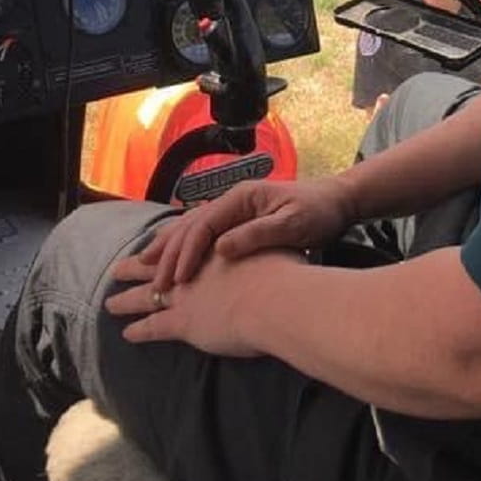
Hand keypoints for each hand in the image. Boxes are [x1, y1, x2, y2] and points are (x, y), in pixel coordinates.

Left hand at [105, 248, 305, 353]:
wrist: (273, 298)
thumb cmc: (281, 271)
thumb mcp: (272, 248)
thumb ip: (262, 246)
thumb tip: (268, 245)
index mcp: (214, 249)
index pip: (184, 245)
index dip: (168, 246)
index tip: (155, 245)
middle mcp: (195, 270)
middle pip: (158, 267)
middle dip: (137, 268)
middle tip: (118, 267)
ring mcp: (186, 297)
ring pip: (147, 297)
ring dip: (127, 299)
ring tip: (109, 303)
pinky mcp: (184, 324)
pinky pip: (154, 327)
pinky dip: (139, 330)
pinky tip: (127, 334)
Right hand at [117, 175, 356, 297]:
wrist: (336, 201)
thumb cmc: (317, 212)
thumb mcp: (292, 224)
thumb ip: (257, 234)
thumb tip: (221, 248)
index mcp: (242, 198)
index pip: (203, 225)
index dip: (187, 253)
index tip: (176, 279)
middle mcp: (233, 199)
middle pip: (190, 225)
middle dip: (168, 253)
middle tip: (152, 282)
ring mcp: (234, 207)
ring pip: (191, 226)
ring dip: (168, 246)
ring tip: (145, 267)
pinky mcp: (239, 219)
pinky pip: (203, 231)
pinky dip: (184, 244)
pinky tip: (173, 258)